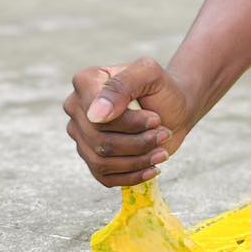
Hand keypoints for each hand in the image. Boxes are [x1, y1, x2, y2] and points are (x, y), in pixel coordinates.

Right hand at [63, 58, 199, 187]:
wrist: (174, 109)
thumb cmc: (162, 89)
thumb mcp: (150, 74)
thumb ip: (123, 84)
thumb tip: (95, 115)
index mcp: (85, 82)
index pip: (97, 116)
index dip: (129, 123)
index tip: (155, 118)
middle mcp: (76, 109)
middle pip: (99, 141)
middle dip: (138, 142)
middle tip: (163, 133)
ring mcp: (82, 135)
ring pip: (101, 161)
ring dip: (138, 159)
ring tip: (161, 150)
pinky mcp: (93, 158)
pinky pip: (104, 177)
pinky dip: (132, 176)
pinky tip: (152, 167)